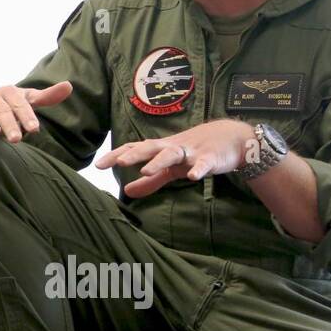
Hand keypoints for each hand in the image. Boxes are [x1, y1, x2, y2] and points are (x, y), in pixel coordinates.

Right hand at [0, 81, 72, 141]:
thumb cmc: (6, 104)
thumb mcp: (26, 101)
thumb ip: (46, 97)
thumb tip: (69, 86)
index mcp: (9, 92)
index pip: (20, 103)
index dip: (27, 115)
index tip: (34, 129)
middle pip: (2, 109)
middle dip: (9, 123)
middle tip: (16, 139)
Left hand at [95, 119, 256, 197]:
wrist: (232, 138)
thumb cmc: (195, 152)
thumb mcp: (171, 169)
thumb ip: (150, 181)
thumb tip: (127, 192)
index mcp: (161, 149)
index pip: (134, 149)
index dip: (116, 155)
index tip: (98, 165)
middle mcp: (172, 147)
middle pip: (150, 148)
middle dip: (133, 154)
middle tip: (117, 162)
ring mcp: (191, 152)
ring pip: (172, 154)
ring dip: (158, 161)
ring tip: (145, 170)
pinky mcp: (211, 158)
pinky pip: (204, 164)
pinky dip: (198, 169)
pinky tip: (192, 177)